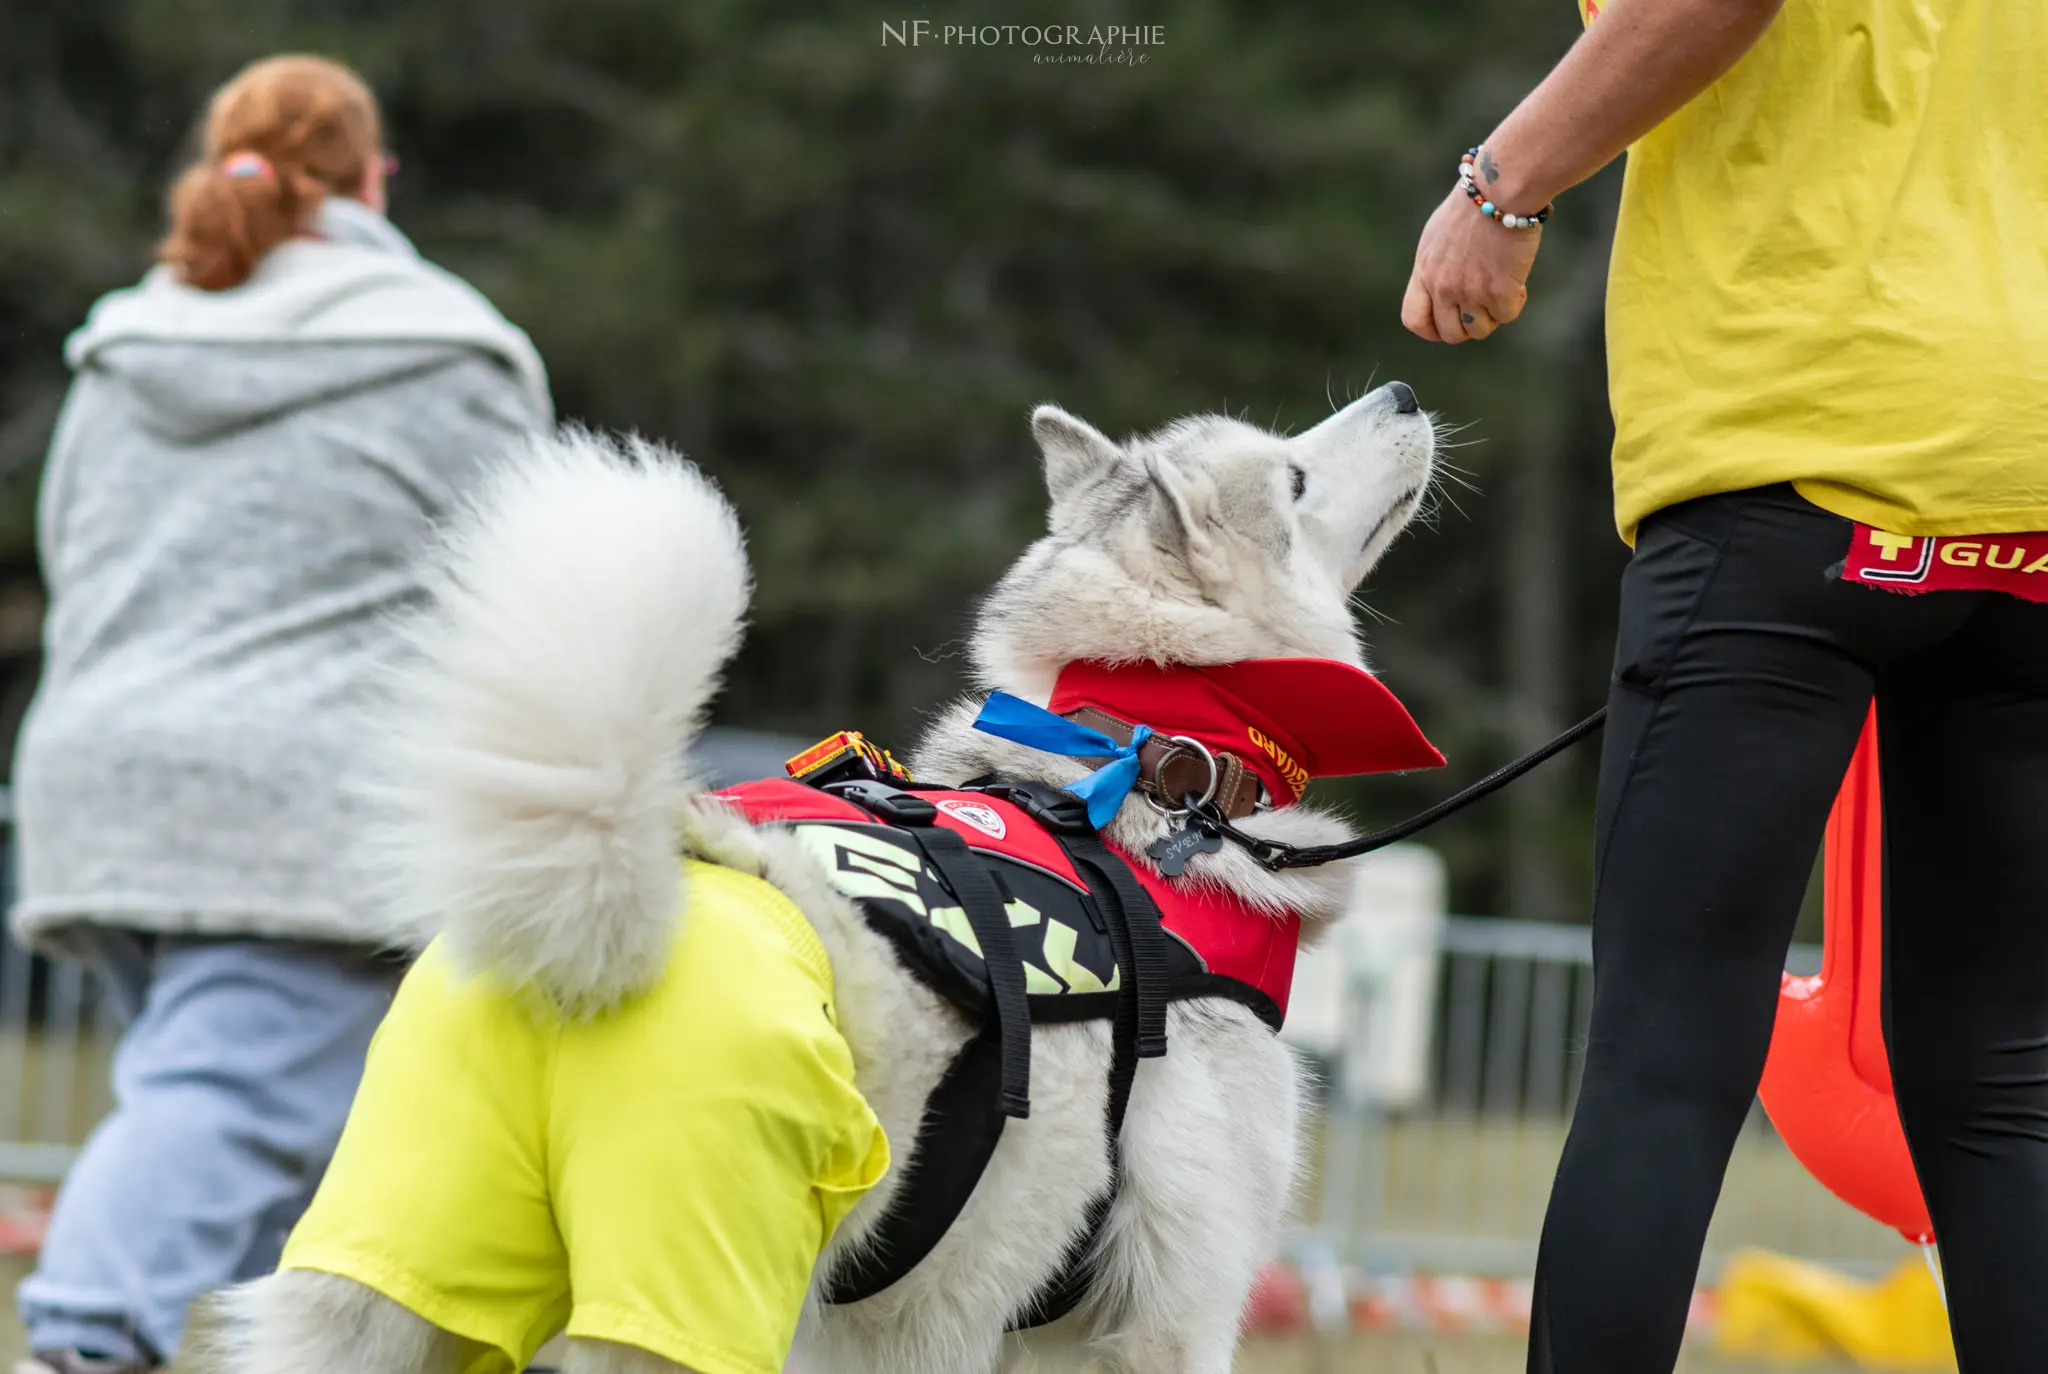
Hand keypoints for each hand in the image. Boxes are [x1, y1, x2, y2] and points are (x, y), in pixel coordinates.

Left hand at [1401, 188, 1542, 343]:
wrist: (1501, 189)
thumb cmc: (1475, 203)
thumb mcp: (1439, 235)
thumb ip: (1436, 265)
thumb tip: (1443, 291)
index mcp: (1424, 271)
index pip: (1414, 320)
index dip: (1432, 329)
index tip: (1449, 321)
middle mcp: (1442, 287)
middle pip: (1450, 334)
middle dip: (1469, 325)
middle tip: (1484, 304)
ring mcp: (1469, 292)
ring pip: (1480, 331)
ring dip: (1493, 315)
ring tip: (1501, 286)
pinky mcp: (1498, 292)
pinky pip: (1507, 316)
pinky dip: (1515, 302)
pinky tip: (1517, 279)